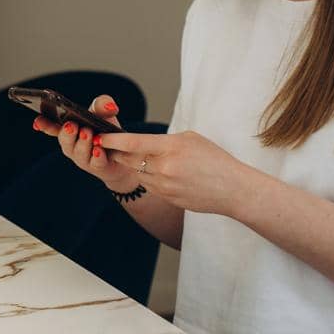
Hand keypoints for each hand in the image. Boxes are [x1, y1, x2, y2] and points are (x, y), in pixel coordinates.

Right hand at [31, 94, 140, 192]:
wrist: (123, 154)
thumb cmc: (107, 130)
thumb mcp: (103, 114)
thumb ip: (102, 105)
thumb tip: (107, 104)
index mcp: (69, 129)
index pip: (52, 127)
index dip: (44, 124)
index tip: (38, 120)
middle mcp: (72, 145)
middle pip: (64, 140)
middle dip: (66, 133)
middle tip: (71, 125)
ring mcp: (83, 157)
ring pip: (78, 152)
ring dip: (82, 143)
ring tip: (86, 133)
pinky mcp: (98, 167)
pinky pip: (96, 163)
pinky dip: (96, 156)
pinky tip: (98, 150)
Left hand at [94, 129, 255, 216]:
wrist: (233, 190)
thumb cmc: (215, 159)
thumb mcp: (191, 139)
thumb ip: (164, 140)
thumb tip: (144, 143)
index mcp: (170, 148)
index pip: (132, 143)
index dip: (113, 139)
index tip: (100, 134)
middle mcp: (164, 168)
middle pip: (129, 159)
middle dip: (117, 152)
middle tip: (107, 144)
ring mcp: (165, 186)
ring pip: (137, 173)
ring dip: (133, 165)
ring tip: (134, 156)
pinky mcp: (167, 198)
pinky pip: (150, 186)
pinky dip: (148, 177)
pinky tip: (156, 172)